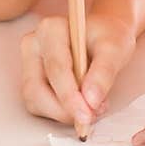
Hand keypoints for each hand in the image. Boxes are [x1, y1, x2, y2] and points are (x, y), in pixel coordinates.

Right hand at [20, 12, 134, 130]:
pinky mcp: (31, 80)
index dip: (70, 95)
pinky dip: (59, 112)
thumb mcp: (114, 49)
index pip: (56, 68)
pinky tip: (80, 104)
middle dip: (64, 108)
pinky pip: (39, 105)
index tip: (87, 114)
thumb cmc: (108, 38)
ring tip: (90, 107)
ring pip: (35, 100)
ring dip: (62, 113)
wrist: (105, 37)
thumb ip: (104, 73)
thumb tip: (91, 100)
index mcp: (51, 29)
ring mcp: (30, 63)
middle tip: (91, 116)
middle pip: (38, 88)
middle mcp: (34, 44)